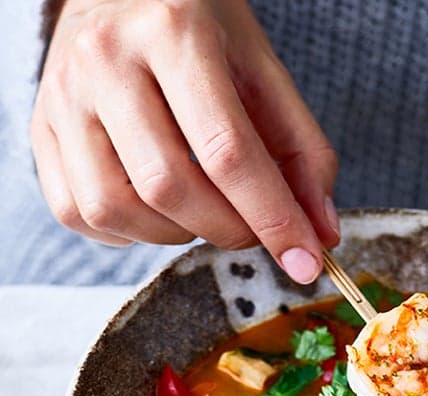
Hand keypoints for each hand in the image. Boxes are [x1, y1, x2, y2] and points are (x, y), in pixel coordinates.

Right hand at [31, 0, 338, 282]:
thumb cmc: (204, 34)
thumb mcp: (265, 74)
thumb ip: (303, 154)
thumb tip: (321, 235)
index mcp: (175, 34)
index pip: (228, 152)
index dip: (273, 220)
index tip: (307, 262)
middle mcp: (107, 60)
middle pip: (170, 187)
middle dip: (227, 231)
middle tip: (252, 229)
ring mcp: (63, 94)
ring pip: (116, 208)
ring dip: (176, 235)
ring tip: (203, 211)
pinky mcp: (40, 126)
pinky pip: (77, 212)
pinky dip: (128, 233)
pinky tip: (157, 209)